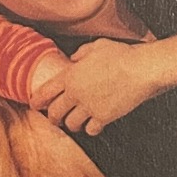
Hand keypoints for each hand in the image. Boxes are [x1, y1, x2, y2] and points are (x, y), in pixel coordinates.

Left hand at [31, 38, 166, 133]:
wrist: (142, 68)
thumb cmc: (121, 54)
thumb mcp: (96, 46)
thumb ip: (80, 54)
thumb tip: (74, 59)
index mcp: (70, 76)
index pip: (45, 92)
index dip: (37, 101)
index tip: (35, 105)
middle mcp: (76, 93)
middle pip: (55, 113)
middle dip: (53, 117)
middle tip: (55, 119)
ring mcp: (89, 107)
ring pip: (71, 124)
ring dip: (72, 124)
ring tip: (75, 122)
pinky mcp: (104, 117)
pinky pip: (91, 129)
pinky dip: (91, 129)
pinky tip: (94, 125)